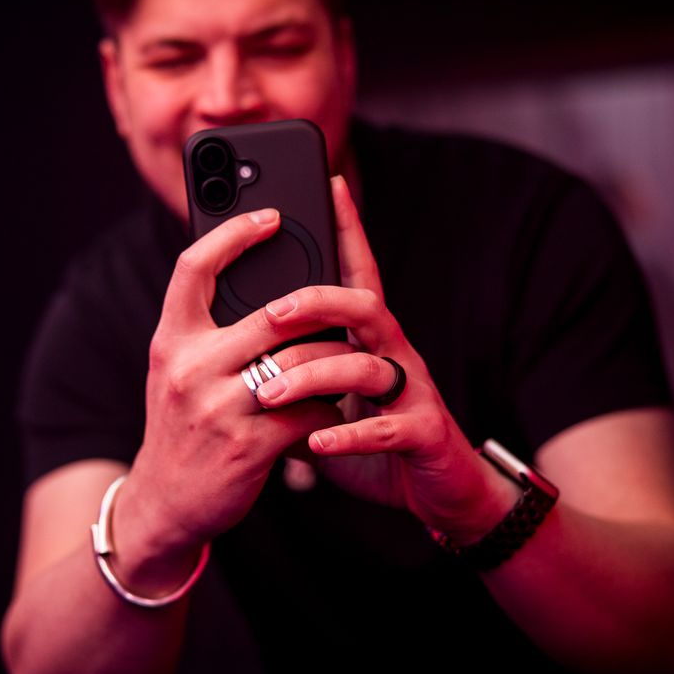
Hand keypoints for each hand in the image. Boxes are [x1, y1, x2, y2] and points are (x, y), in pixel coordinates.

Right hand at [130, 207, 347, 550]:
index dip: (234, 232)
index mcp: (171, 341)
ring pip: (300, 362)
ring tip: (350, 356)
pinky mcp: (248, 447)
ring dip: (335, 359)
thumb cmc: (181, 428)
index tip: (271, 214)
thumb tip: (261, 282)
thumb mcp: (177, 372)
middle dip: (318, 306)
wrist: (165, 504)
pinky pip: (308, 413)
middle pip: (271, 312)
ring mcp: (218, 409)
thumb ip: (205, 330)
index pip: (195, 267)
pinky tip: (336, 408)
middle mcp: (190, 368)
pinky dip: (329, 410)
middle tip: (347, 299)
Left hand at [249, 176, 515, 540]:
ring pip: (367, 365)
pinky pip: (387, 427)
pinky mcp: (424, 434)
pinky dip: (348, 436)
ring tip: (269, 394)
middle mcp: (394, 352)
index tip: (330, 181)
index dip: (348, 227)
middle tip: (269, 313)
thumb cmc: (373, 434)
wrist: (437, 493)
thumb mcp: (328, 396)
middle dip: (315, 301)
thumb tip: (237, 346)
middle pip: (362, 304)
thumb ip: (295, 369)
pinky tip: (315, 445)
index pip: (358, 270)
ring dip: (313, 376)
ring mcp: (414, 391)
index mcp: (370, 337)